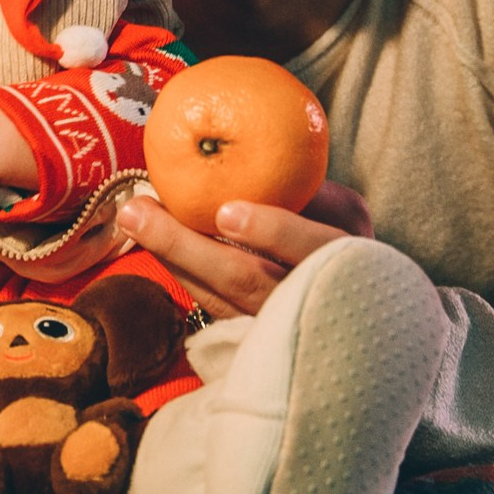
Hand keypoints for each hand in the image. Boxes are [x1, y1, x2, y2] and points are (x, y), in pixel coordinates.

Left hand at [113, 179, 373, 318]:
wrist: (358, 326)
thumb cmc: (351, 250)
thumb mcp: (347, 220)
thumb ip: (311, 193)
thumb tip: (254, 153)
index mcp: (351, 264)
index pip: (314, 250)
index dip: (273, 231)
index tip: (226, 210)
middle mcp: (312, 303)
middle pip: (245, 282)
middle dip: (187, 247)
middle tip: (140, 211)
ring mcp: (279, 330)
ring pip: (218, 299)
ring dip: (171, 256)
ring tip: (135, 216)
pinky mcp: (251, 340)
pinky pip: (210, 305)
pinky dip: (179, 269)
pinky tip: (150, 237)